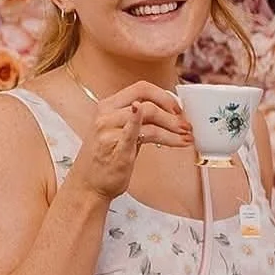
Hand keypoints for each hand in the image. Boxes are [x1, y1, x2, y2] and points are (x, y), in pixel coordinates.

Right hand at [68, 80, 192, 201]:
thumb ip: (138, 120)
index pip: (141, 88)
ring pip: (150, 118)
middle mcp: (106, 115)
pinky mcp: (117, 149)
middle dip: (171, 110)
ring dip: (173, 128)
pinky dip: (159, 133)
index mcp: (107, 106)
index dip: (163, 95)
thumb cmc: (105, 160)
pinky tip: (175, 138)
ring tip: (185, 137)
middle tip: (185, 123)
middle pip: (147, 100)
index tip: (177, 107)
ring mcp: (109, 131)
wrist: (88, 186)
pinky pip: (138, 134)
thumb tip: (167, 112)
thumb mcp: (118, 132)